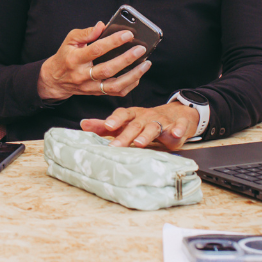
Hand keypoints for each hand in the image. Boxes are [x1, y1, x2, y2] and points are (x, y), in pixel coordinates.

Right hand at [37, 21, 150, 100]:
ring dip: (133, 75)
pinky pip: (116, 93)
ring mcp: (90, 87)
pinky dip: (130, 85)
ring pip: (114, 85)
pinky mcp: (97, 93)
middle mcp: (83, 75)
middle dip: (127, 59)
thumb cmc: (65, 56)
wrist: (55, 80)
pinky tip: (138, 75)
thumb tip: (102, 25)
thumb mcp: (69, 40)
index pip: (96, 50)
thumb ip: (86, 33)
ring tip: (145, 64)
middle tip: (141, 49)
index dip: (113, 41)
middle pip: (108, 69)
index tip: (128, 34)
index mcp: (75, 59)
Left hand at [81, 102, 196, 149]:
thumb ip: (104, 125)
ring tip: (140, 143)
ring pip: (154, 126)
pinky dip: (178, 129)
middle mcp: (146, 116)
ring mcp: (162, 120)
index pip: (123, 115)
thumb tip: (82, 124)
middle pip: (135, 125)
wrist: (176, 114)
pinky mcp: (178, 125)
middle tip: (115, 146)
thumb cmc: (145, 121)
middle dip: (125, 136)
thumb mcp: (125, 123)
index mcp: (133, 115)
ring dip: (146, 134)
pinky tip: (176, 134)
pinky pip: (179, 125)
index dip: (115, 120)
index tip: (107, 126)